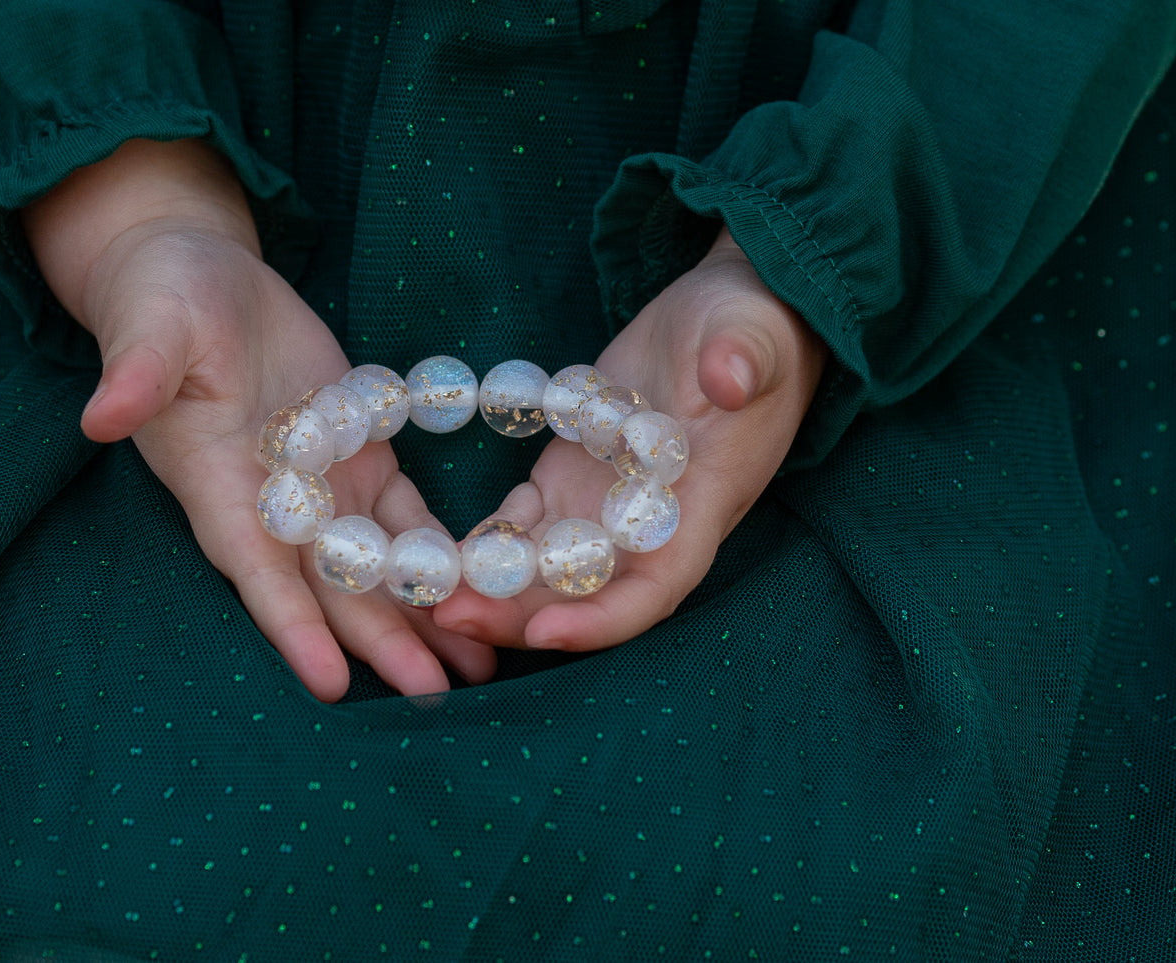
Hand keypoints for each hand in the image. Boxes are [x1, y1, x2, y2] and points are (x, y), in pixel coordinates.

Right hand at [24, 139, 495, 700]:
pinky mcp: (361, 455)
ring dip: (422, 615)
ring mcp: (323, 484)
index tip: (331, 684)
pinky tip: (482, 590)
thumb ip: (136, 372)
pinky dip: (441, 554)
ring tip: (478, 669)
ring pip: (377, 565)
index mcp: (217, 485)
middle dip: (380, 642)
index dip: (292, 626)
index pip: (257, 569)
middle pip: (331, 588)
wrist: (198, 274)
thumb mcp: (149, 325)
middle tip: (437, 696)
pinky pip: (407, 516)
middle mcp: (273, 503)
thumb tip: (99, 417)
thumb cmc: (161, 296)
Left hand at [433, 229, 826, 649]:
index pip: (656, 588)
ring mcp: (602, 506)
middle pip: (583, 595)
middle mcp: (647, 526)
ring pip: (542, 571)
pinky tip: (428, 551)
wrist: (729, 312)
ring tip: (421, 593)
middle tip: (449, 616)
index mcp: (699, 507)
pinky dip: (480, 546)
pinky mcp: (568, 479)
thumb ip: (743, 356)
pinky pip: (520, 528)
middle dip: (519, 616)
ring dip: (489, 589)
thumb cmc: (754, 324)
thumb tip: (731, 378)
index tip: (546, 631)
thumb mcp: (752, 331)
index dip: (603, 619)